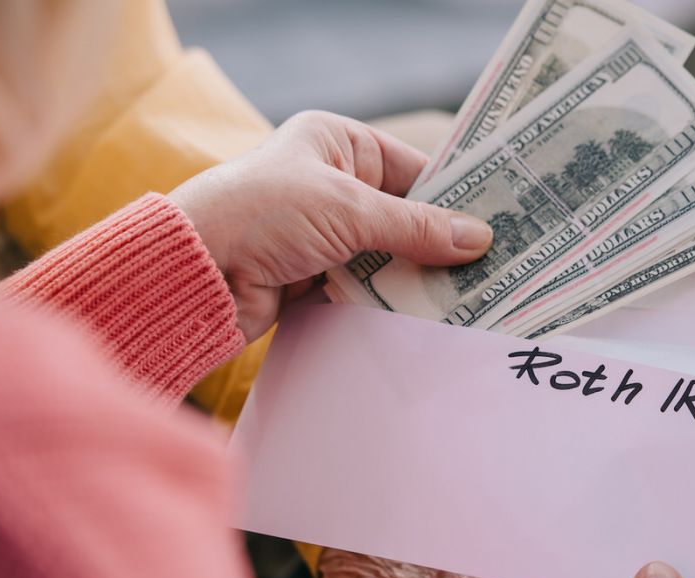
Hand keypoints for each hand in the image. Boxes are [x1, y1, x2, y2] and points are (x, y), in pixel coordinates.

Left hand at [168, 110, 492, 340]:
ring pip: (388, 257)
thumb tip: (479, 238)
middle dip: (442, 243)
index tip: (500, 221)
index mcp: (335, 143)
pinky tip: (430, 317)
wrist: (194, 272)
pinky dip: (391, 302)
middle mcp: (330, 184)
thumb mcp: (348, 210)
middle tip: (497, 267)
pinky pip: (366, 289)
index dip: (453, 195)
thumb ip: (415, 227)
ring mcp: (322, 234)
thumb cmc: (261, 214)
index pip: (411, 167)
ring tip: (475, 297)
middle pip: (404, 215)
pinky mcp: (313, 279)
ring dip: (419, 277)